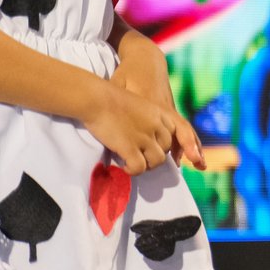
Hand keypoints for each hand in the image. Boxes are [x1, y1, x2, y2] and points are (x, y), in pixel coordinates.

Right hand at [83, 81, 197, 176]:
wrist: (96, 99)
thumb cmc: (109, 99)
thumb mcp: (138, 105)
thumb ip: (146, 118)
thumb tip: (143, 133)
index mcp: (160, 114)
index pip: (174, 135)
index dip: (162, 145)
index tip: (150, 149)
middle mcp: (157, 126)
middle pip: (166, 150)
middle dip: (153, 155)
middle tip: (138, 156)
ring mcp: (145, 137)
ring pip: (157, 161)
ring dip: (145, 165)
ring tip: (132, 162)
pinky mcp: (130, 147)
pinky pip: (139, 167)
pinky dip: (132, 170)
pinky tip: (124, 166)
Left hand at [111, 31, 204, 168]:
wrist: (145, 59)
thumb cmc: (129, 72)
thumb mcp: (119, 84)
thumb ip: (117, 101)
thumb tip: (108, 117)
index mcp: (154, 104)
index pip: (166, 127)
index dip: (174, 141)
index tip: (178, 155)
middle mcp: (166, 109)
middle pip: (183, 129)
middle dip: (191, 146)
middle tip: (198, 162)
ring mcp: (169, 110)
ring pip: (185, 131)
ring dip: (193, 147)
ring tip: (200, 164)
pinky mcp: (168, 111)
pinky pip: (180, 129)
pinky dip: (185, 143)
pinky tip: (184, 156)